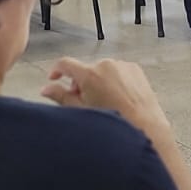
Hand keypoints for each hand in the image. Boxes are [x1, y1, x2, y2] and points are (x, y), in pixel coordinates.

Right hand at [42, 57, 173, 137]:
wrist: (144, 126)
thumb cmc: (114, 122)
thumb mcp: (81, 111)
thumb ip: (61, 96)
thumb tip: (46, 89)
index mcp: (89, 74)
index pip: (65, 64)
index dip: (56, 70)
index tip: (55, 78)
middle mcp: (106, 65)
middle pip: (85, 70)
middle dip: (81, 83)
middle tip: (84, 101)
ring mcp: (122, 66)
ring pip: (102, 71)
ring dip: (98, 82)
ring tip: (104, 102)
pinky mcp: (135, 69)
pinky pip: (118, 71)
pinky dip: (114, 81)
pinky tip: (118, 98)